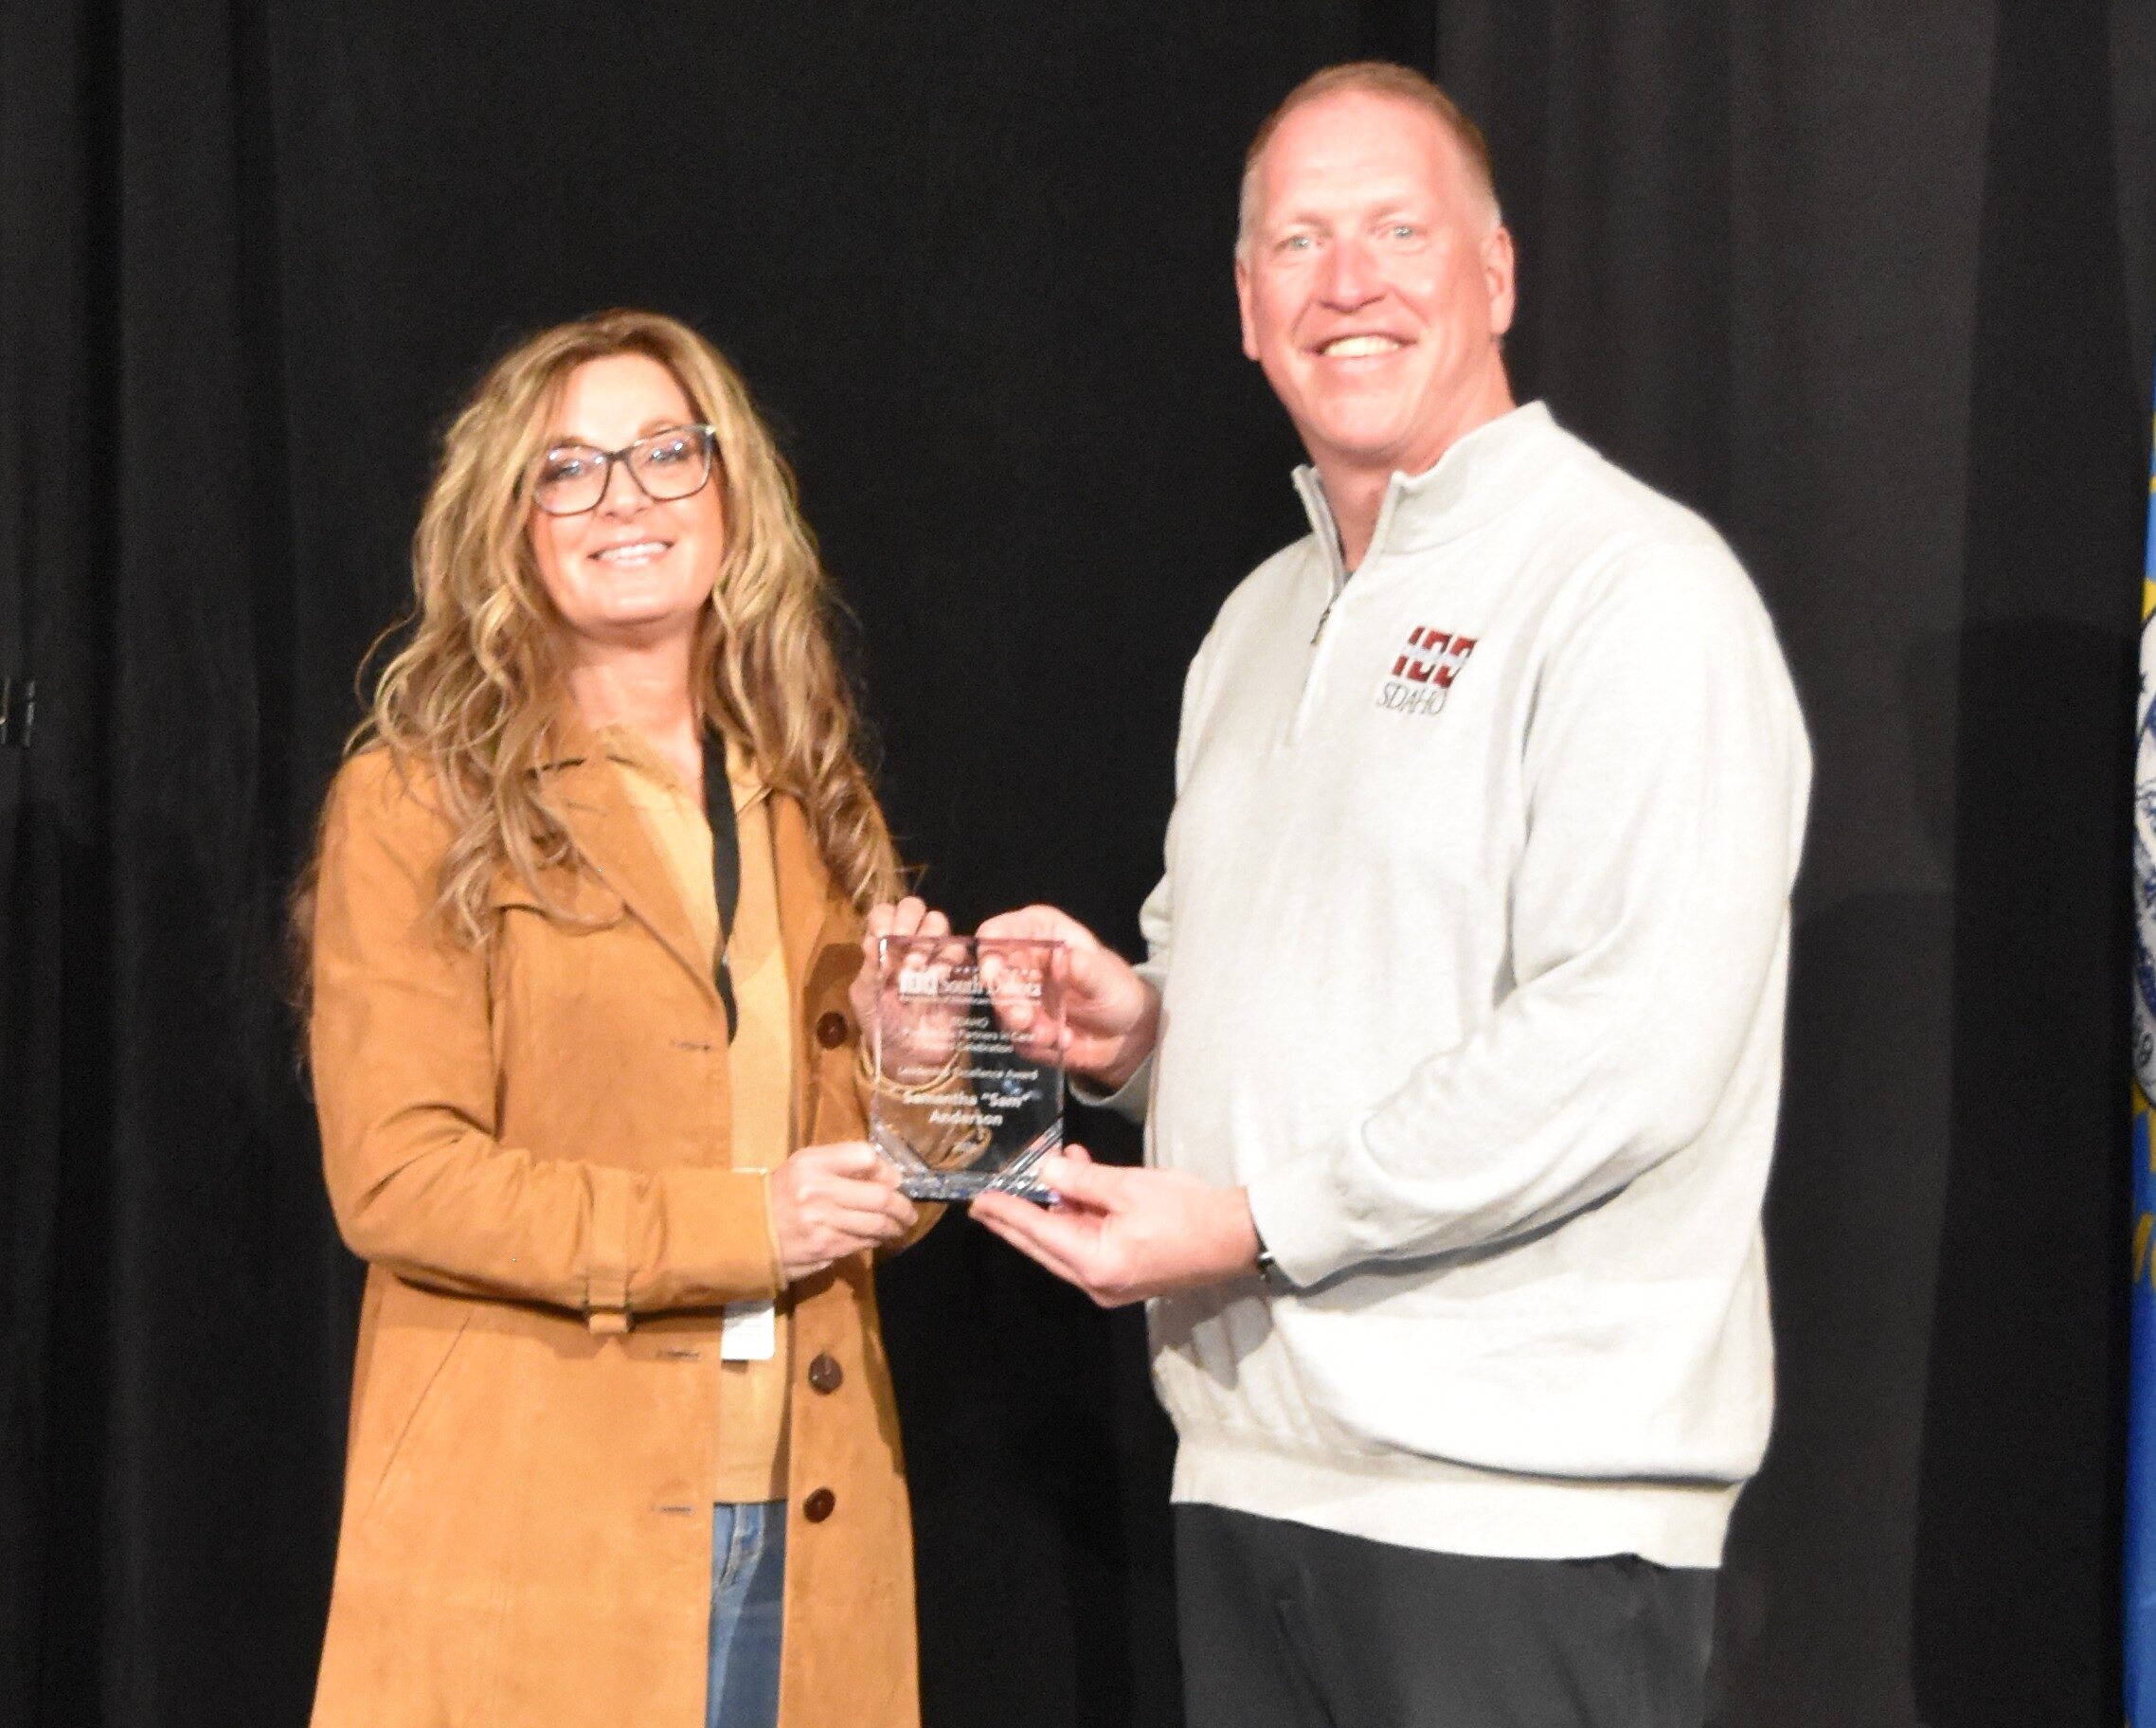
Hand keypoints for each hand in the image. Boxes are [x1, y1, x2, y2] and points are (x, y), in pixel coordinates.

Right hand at [768, 1141, 918, 1281]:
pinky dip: (875, 1241)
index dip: (887, 1170)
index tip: (895, 1181)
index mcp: (811, 1163)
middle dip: (903, 1206)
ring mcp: (821, 1222)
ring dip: (895, 1227)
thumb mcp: (803, 1167)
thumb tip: (887, 1177)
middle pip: (880, 1195)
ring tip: (900, 1227)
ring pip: (876, 1224)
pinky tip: (878, 1239)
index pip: (865, 1156)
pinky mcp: (823, 1249)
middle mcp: (817, 1190)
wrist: (743, 1231)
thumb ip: (840, 1165)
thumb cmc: (779, 1195)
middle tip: (910, 1212)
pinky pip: (862, 1243)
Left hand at [853, 897, 963, 1072]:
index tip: (880, 938)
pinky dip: (946, 959)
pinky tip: (935, 979)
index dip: (884, 918)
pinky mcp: (959, 967)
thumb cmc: (883, 1024)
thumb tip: (872, 941)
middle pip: (914, 907)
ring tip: (917, 971)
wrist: (913, 1054)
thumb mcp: (866, 997)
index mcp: (882, 943)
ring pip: (937, 921)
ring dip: (925, 942)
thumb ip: (868, 968)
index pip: (884, 912)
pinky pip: (957, 948)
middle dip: (907, 922)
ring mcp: (936, 951)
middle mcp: (910, 940)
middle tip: (903, 947)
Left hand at [968, 1148, 1258, 1306]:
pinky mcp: (1123, 1275)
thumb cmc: (1188, 1212)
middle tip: (986, 1199)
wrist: (1236, 1239)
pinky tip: (1080, 1185)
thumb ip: (1081, 1182)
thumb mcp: (1129, 1187)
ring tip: (1054, 1166)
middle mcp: (1096, 1282)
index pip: (1037, 1234)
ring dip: (1056, 1208)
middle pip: (1043, 1246)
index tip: (979, 1200)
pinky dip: (1079, 1217)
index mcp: (1095, 1263)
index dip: (1006, 1213)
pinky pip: (1087, 1245)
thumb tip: (1043, 1172)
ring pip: (1065, 1243)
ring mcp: (1110, 1283)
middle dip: (1018, 1217)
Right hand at [974, 906, 1159, 1090]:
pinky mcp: (1021, 1028)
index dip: (988, 954)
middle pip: (992, 976)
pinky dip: (1038, 1045)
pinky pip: (1016, 1038)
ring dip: (1026, 1028)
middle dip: (1007, 1002)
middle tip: (1026, 1020)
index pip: (996, 933)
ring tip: (1055, 1036)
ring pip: (1001, 1011)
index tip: (993, 979)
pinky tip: (1063, 1042)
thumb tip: (1068, 959)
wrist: (1127, 1033)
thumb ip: (1087, 969)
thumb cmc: (1117, 989)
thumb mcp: (1108, 977)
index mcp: (1039, 933)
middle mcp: (1022, 961)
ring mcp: (1019, 996)